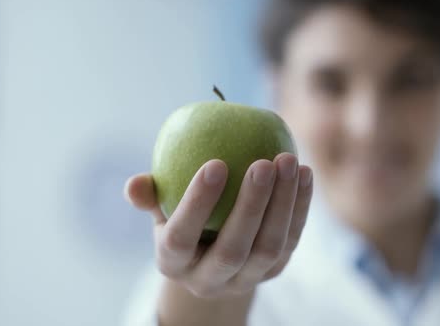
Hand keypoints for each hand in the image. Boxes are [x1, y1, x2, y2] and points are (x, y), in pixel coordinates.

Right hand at [124, 153, 312, 297]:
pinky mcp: (273, 272)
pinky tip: (304, 174)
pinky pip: (291, 240)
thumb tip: (135, 183)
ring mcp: (245, 280)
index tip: (215, 163)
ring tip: (289, 160)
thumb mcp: (161, 211)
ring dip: (283, 204)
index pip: (182, 237)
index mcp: (174, 263)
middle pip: (233, 248)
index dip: (197, 203)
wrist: (210, 262)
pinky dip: (300, 207)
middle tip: (264, 162)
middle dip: (251, 205)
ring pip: (268, 247)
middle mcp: (209, 280)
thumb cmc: (182, 224)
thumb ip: (150, 197)